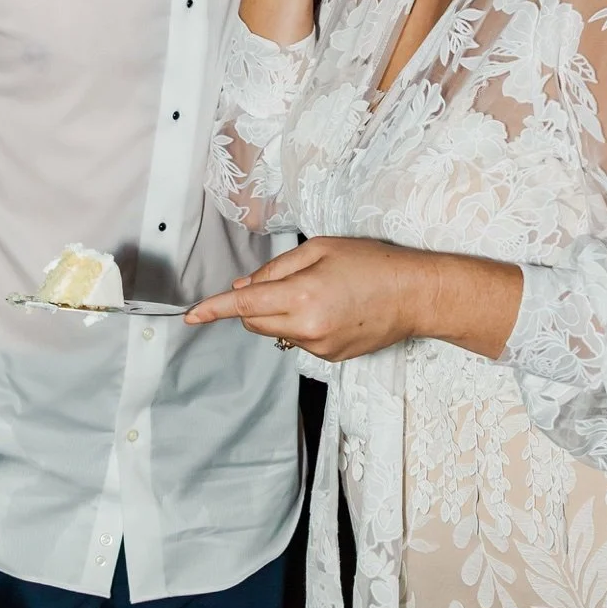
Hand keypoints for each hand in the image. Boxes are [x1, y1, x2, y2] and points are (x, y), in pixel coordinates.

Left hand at [185, 236, 439, 362]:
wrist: (415, 295)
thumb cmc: (372, 263)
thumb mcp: (320, 249)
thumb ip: (276, 269)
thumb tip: (244, 287)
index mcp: (301, 296)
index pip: (245, 305)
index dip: (214, 309)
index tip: (191, 316)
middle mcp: (306, 328)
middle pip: (254, 322)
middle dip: (253, 304)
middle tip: (284, 281)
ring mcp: (319, 347)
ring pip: (276, 332)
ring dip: (280, 314)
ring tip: (319, 293)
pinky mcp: (331, 358)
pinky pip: (299, 341)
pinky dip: (301, 325)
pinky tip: (332, 310)